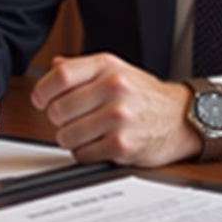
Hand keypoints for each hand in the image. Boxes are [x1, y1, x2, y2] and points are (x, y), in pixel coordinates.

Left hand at [31, 53, 202, 166]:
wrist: (181, 118)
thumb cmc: (146, 96)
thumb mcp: (116, 70)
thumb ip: (83, 69)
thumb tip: (54, 66)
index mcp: (107, 66)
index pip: (60, 76)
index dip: (43, 91)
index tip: (41, 101)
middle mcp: (113, 88)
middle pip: (58, 109)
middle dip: (59, 120)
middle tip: (72, 120)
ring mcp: (118, 117)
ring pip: (67, 135)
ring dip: (71, 139)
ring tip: (89, 133)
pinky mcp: (122, 144)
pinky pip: (83, 154)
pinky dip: (86, 153)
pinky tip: (100, 144)